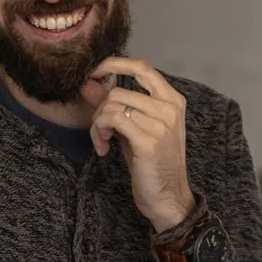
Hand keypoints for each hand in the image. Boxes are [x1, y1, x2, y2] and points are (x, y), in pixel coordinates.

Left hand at [85, 56, 193, 232]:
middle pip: (118, 91)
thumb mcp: (133, 128)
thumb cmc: (152, 163)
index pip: (142, 67)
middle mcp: (170, 107)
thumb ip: (114, 104)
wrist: (168, 197)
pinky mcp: (148, 140)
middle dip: (99, 110)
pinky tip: (103, 149)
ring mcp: (161, 123)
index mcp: (172, 100)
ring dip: (97, 125)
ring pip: (111, 106)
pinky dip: (99, 133)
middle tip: (99, 130)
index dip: (114, 64)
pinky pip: (111, 121)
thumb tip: (88, 83)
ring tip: (101, 142)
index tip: (94, 73)